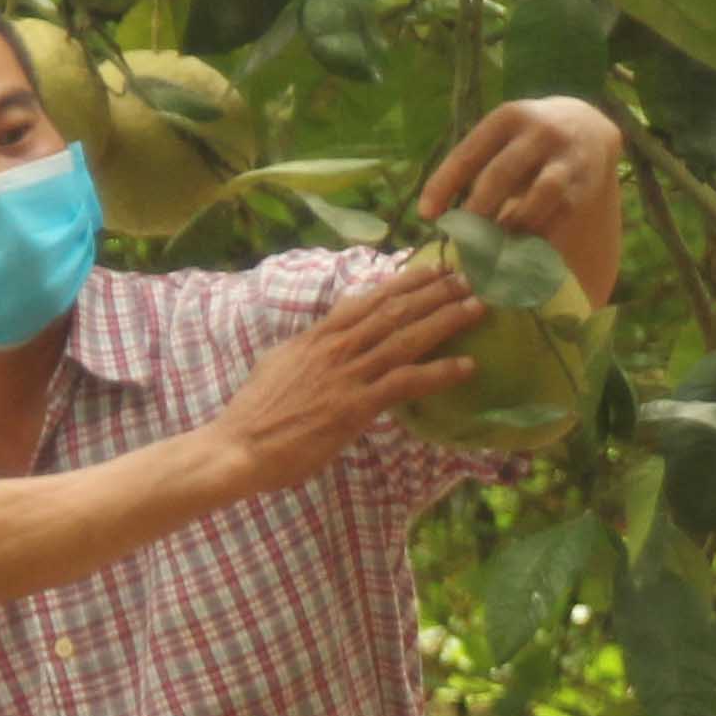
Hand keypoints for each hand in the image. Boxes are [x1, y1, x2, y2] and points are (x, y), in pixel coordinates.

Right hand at [198, 259, 486, 492]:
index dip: (403, 282)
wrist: (239, 446)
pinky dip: (440, 372)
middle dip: (433, 292)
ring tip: (476, 307)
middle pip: (393, 310)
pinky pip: (406, 383)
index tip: (430, 269)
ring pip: (405, 338)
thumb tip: (323, 337)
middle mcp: (336, 347)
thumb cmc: (256, 412)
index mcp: (317, 336)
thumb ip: (308, 347)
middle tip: (466, 278)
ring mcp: (347, 375)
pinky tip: (467, 365)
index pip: (367, 299)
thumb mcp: (280, 363)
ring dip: (445, 320)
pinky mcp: (356, 406)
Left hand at [414, 97, 620, 245]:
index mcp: (508, 117)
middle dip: (476, 211)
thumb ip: (472, 164)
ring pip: (535, 201)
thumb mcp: (502, 136)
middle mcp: (539, 134)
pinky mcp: (583, 189)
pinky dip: (535, 241)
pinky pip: (557, 221)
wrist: (589, 128)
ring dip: (509, 230)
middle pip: (500, 177)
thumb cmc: (528, 139)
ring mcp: (565, 162)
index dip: (444, 185)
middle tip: (457, 239)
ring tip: (488, 251)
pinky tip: (516, 255)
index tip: (426, 214)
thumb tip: (431, 211)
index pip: (469, 153)